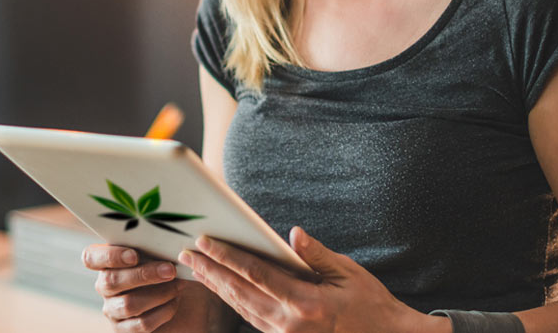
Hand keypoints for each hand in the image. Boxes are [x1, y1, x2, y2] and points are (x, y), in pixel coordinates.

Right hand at [84, 244, 184, 331]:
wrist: (186, 301)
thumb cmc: (168, 269)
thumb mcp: (160, 254)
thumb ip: (155, 248)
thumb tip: (167, 245)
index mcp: (107, 263)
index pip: (90, 258)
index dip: (109, 256)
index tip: (134, 255)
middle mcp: (104, 286)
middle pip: (111, 281)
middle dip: (144, 275)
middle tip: (170, 270)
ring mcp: (112, 310)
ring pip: (128, 304)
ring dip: (159, 294)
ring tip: (178, 285)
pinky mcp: (125, 330)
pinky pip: (141, 324)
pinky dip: (163, 311)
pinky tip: (175, 301)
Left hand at [178, 227, 445, 332]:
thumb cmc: (371, 305)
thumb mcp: (348, 274)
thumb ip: (316, 255)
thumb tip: (293, 234)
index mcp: (305, 303)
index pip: (255, 274)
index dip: (227, 257)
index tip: (205, 242)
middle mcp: (289, 323)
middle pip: (239, 293)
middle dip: (210, 272)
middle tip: (186, 254)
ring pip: (241, 308)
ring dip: (217, 287)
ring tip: (196, 268)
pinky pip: (251, 319)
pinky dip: (233, 302)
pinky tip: (222, 288)